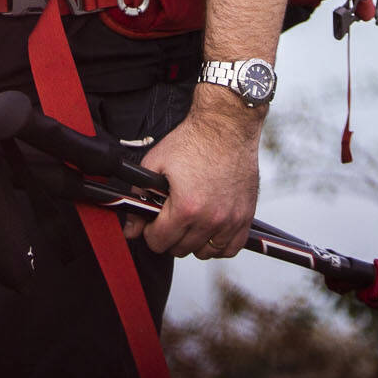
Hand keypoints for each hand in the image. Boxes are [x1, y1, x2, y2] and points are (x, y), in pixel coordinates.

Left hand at [121, 88, 261, 258]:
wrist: (226, 125)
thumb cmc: (192, 140)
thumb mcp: (155, 163)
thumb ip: (139, 198)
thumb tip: (131, 229)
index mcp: (186, 208)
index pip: (159, 242)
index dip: (150, 232)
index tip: (152, 222)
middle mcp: (210, 219)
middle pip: (180, 249)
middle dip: (169, 236)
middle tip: (170, 217)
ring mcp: (231, 220)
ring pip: (204, 253)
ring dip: (193, 241)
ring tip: (189, 221)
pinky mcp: (246, 216)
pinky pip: (230, 248)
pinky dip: (218, 244)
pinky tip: (209, 229)